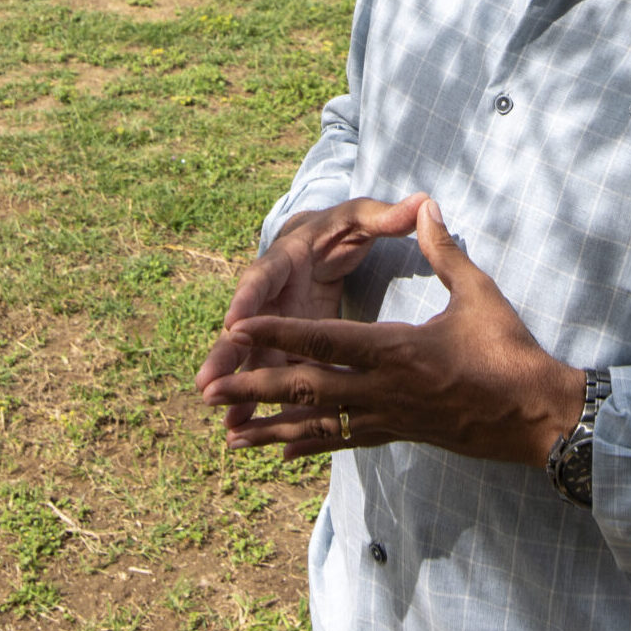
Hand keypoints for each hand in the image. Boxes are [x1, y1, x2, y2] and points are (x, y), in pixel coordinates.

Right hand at [195, 194, 426, 432]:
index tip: (232, 322)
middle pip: (246, 326)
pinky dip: (259, 399)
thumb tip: (423, 202)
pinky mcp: (285, 342)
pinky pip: (271, 371)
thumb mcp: (360, 217)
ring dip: (240, 389)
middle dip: (227, 355)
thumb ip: (386, 216)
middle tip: (207, 384)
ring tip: (228, 422)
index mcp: (286, 258)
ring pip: (253, 357)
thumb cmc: (340, 228)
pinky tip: (248, 427)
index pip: (263, 276)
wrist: (319, 241)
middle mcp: (272, 293)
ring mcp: (275, 321)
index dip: (247, 299)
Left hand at [201, 197, 583, 466]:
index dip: (278, 332)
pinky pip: (345, 442)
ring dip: (272, 430)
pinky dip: (310, 446)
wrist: (537, 414)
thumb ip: (445, 249)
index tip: (237, 330)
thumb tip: (426, 205)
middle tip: (212, 393)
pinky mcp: (401, 434)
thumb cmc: (510, 352)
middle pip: (307, 389)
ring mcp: (391, 418)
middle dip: (256, 388)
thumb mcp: (480, 293)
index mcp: (398, 350)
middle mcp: (385, 389)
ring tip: (231, 439)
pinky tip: (284, 453)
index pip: (325, 341)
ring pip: (319, 426)